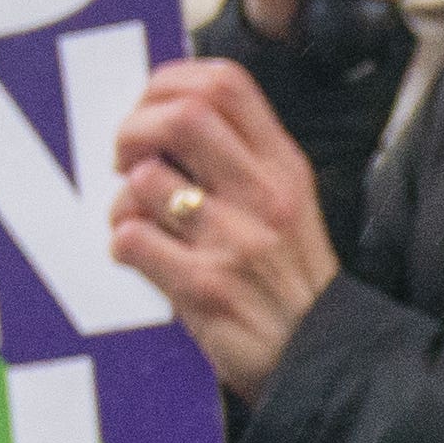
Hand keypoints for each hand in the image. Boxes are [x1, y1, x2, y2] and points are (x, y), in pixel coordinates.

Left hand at [106, 59, 336, 397]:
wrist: (323, 362)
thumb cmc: (291, 280)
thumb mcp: (288, 204)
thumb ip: (243, 159)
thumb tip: (171, 114)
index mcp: (285, 168)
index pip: (226, 84)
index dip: (170, 80)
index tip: (150, 107)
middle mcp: (264, 196)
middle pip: (182, 116)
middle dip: (133, 128)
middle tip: (125, 158)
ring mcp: (235, 241)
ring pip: (145, 181)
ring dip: (122, 199)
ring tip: (137, 220)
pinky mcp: (204, 286)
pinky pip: (131, 238)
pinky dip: (121, 243)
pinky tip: (140, 256)